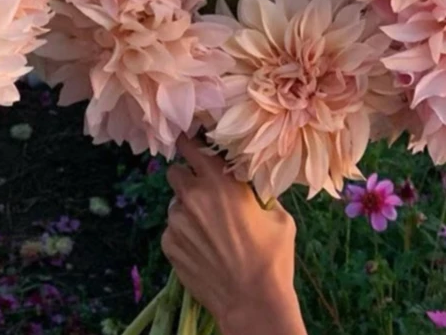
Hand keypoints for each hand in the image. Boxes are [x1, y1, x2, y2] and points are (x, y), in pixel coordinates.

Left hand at [162, 137, 306, 334]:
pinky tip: (203, 250)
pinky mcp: (168, 243)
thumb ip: (256, 192)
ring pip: (175, 204)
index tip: (190, 142)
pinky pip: (173, 230)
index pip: (190, 146)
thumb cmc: (273, 258)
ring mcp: (177, 220)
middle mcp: (193, 195)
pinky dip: (184, 235)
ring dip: (187, 210)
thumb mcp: (277, 216)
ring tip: (208, 231)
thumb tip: (248, 180)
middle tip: (203, 193)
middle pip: (175, 172)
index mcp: (219, 182)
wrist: (254, 303)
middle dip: (186, 178)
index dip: (189, 142)